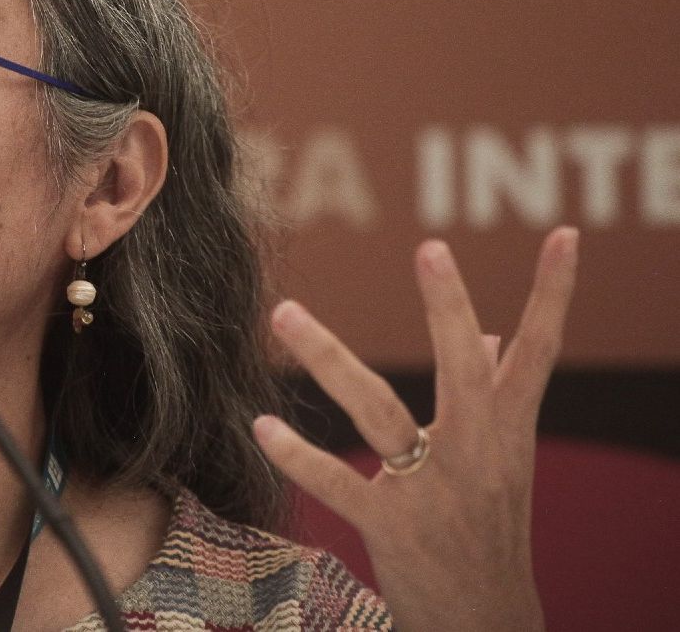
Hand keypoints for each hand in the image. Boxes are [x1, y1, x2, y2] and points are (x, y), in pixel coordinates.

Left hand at [252, 229, 578, 631]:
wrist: (489, 624)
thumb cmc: (491, 529)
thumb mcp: (505, 461)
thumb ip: (498, 396)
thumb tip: (495, 334)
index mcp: (508, 430)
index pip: (540, 351)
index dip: (554, 293)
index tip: (565, 234)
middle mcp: (476, 452)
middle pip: (465, 369)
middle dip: (449, 308)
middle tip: (431, 246)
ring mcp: (433, 490)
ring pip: (379, 412)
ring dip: (329, 359)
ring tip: (284, 312)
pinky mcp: (392, 527)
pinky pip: (339, 483)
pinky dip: (299, 455)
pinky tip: (263, 425)